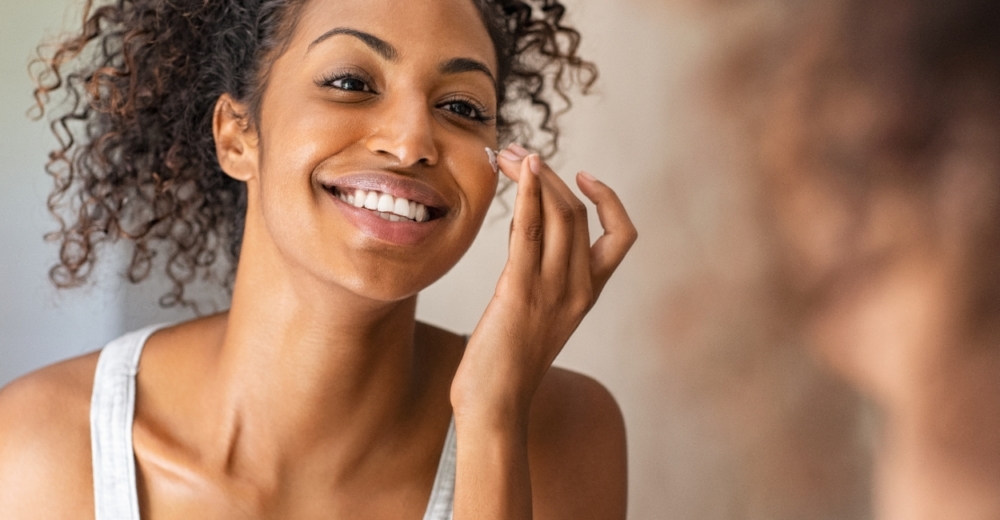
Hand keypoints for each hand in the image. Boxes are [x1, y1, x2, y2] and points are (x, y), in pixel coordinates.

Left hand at [450, 144, 636, 427]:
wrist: (495, 405)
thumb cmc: (507, 365)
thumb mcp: (537, 315)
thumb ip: (541, 277)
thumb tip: (525, 237)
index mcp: (589, 294)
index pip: (621, 236)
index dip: (609, 199)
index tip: (581, 175)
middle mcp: (579, 288)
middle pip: (579, 213)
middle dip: (551, 174)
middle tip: (519, 152)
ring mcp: (553, 290)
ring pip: (559, 214)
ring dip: (535, 175)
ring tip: (510, 153)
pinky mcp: (520, 291)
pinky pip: (529, 231)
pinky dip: (526, 194)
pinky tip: (518, 172)